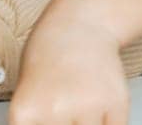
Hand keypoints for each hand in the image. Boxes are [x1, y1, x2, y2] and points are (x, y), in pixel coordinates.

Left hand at [9, 9, 130, 124]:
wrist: (79, 25)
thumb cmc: (47, 59)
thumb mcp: (26, 94)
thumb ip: (35, 123)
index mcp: (24, 111)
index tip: (50, 123)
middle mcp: (54, 111)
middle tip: (67, 115)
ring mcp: (88, 108)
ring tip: (79, 109)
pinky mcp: (117, 105)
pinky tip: (97, 113)